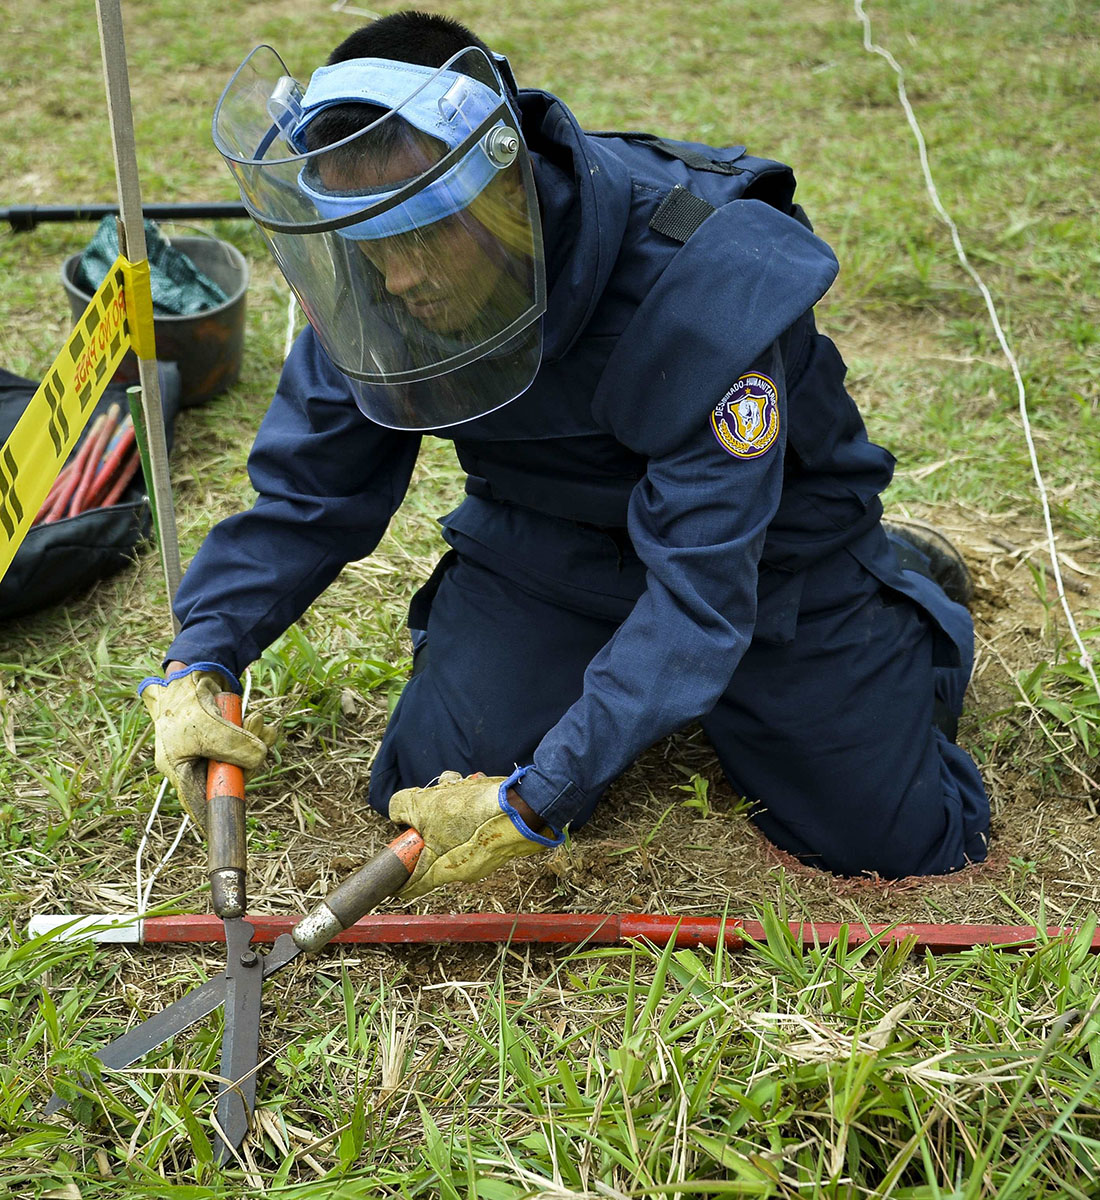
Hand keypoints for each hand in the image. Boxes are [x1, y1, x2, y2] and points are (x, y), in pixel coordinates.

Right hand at [138, 662, 276, 833]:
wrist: (191, 670)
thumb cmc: (186, 703)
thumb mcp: (208, 728)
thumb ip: (233, 747)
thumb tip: (260, 760)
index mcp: (180, 770)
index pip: (199, 802)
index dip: (217, 816)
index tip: (232, 828)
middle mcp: (197, 765)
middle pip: (229, 780)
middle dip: (249, 762)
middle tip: (260, 739)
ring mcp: (213, 752)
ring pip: (244, 760)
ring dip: (256, 741)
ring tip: (257, 721)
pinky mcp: (227, 738)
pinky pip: (249, 744)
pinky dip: (258, 734)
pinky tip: (260, 721)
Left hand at [388, 770, 561, 899]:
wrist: (525, 809)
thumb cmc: (474, 813)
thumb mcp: (426, 804)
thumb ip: (403, 808)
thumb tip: (398, 813)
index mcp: (442, 869)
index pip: (415, 884)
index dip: (401, 879)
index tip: (393, 878)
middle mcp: (463, 871)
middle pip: (434, 849)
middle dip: (429, 822)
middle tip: (432, 800)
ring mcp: (483, 860)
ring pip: (455, 833)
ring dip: (452, 808)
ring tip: (459, 785)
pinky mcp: (498, 845)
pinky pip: (476, 828)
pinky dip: (472, 810)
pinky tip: (478, 789)